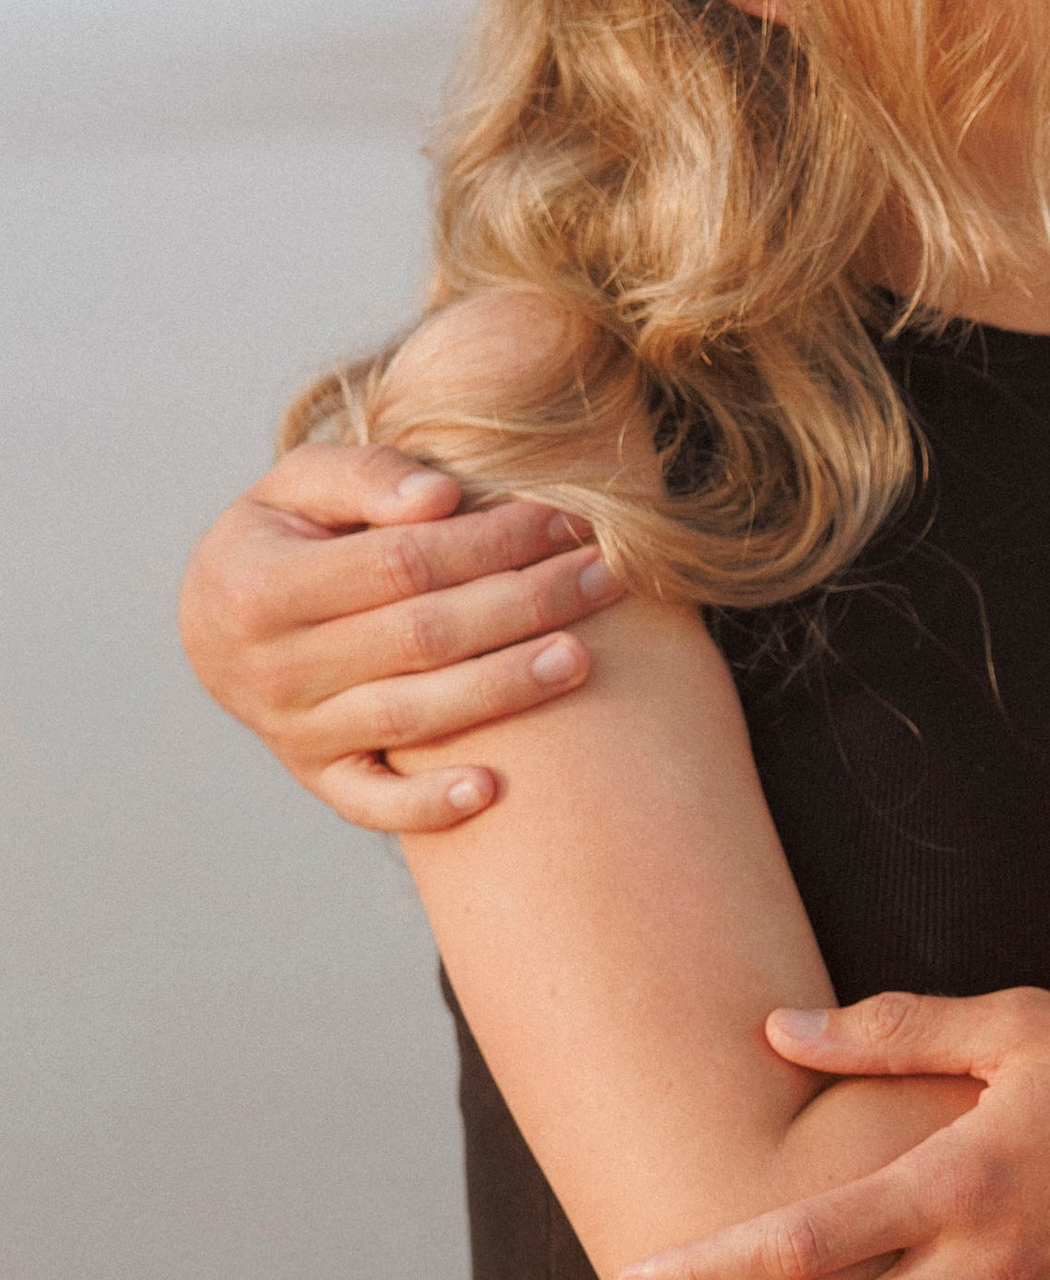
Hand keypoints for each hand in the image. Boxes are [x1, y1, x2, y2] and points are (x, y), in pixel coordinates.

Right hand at [178, 441, 624, 828]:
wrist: (214, 626)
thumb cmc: (281, 539)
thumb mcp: (297, 486)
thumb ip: (363, 474)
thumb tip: (442, 498)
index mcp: (262, 586)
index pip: (401, 563)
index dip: (490, 541)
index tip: (562, 521)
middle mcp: (274, 667)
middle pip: (423, 637)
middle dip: (524, 603)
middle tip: (604, 577)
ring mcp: (294, 732)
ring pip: (413, 716)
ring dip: (505, 689)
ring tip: (582, 657)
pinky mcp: (318, 777)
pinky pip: (373, 804)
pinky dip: (429, 805)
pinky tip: (494, 789)